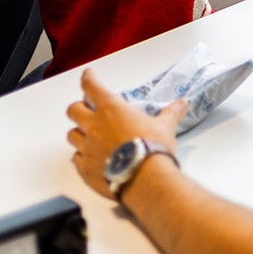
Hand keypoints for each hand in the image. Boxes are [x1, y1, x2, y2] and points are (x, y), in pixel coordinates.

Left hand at [65, 69, 187, 199]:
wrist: (144, 178)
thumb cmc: (152, 149)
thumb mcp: (165, 127)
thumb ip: (170, 114)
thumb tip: (181, 105)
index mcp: (111, 109)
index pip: (91, 86)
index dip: (88, 78)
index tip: (88, 75)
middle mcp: (94, 126)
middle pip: (74, 110)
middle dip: (79, 108)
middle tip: (87, 110)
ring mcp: (87, 148)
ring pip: (71, 135)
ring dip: (78, 133)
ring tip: (87, 135)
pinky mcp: (85, 168)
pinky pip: (75, 159)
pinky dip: (80, 156)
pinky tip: (89, 158)